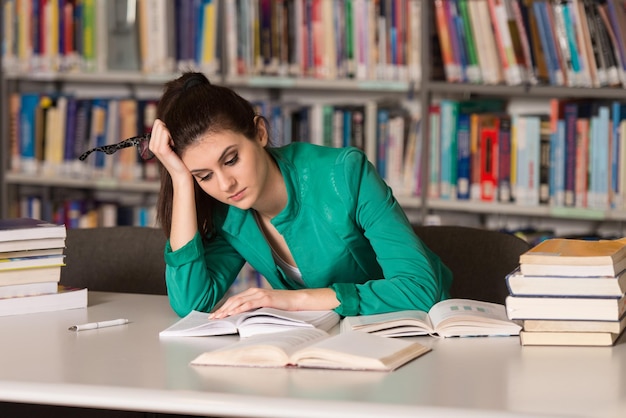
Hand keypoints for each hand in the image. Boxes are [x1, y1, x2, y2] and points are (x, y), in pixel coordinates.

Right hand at [149, 119, 191, 182]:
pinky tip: (175, 145)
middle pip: (160, 124)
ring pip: (162, 128)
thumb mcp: (172, 145)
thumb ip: (168, 134)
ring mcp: (156, 147)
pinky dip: (173, 136)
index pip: (157, 124)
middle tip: (175, 142)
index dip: (168, 127)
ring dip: (172, 133)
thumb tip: (167, 122)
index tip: (173, 139)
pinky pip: (166, 133)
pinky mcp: (162, 150)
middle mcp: (152, 145)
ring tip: (175, 144)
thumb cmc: (179, 159)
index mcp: (153, 143)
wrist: (181, 173)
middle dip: (170, 129)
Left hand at [209, 287, 339, 318]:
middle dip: (221, 309)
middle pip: (233, 300)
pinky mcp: (265, 298)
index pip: (235, 300)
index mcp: (253, 293)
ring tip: (219, 317)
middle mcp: (254, 291)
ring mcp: (260, 294)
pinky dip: (239, 308)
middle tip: (212, 318)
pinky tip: (232, 313)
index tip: (215, 315)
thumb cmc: (283, 305)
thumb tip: (244, 318)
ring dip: (227, 310)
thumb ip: (255, 309)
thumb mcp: (266, 307)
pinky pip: (249, 304)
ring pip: (239, 301)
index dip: (223, 307)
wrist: (298, 300)